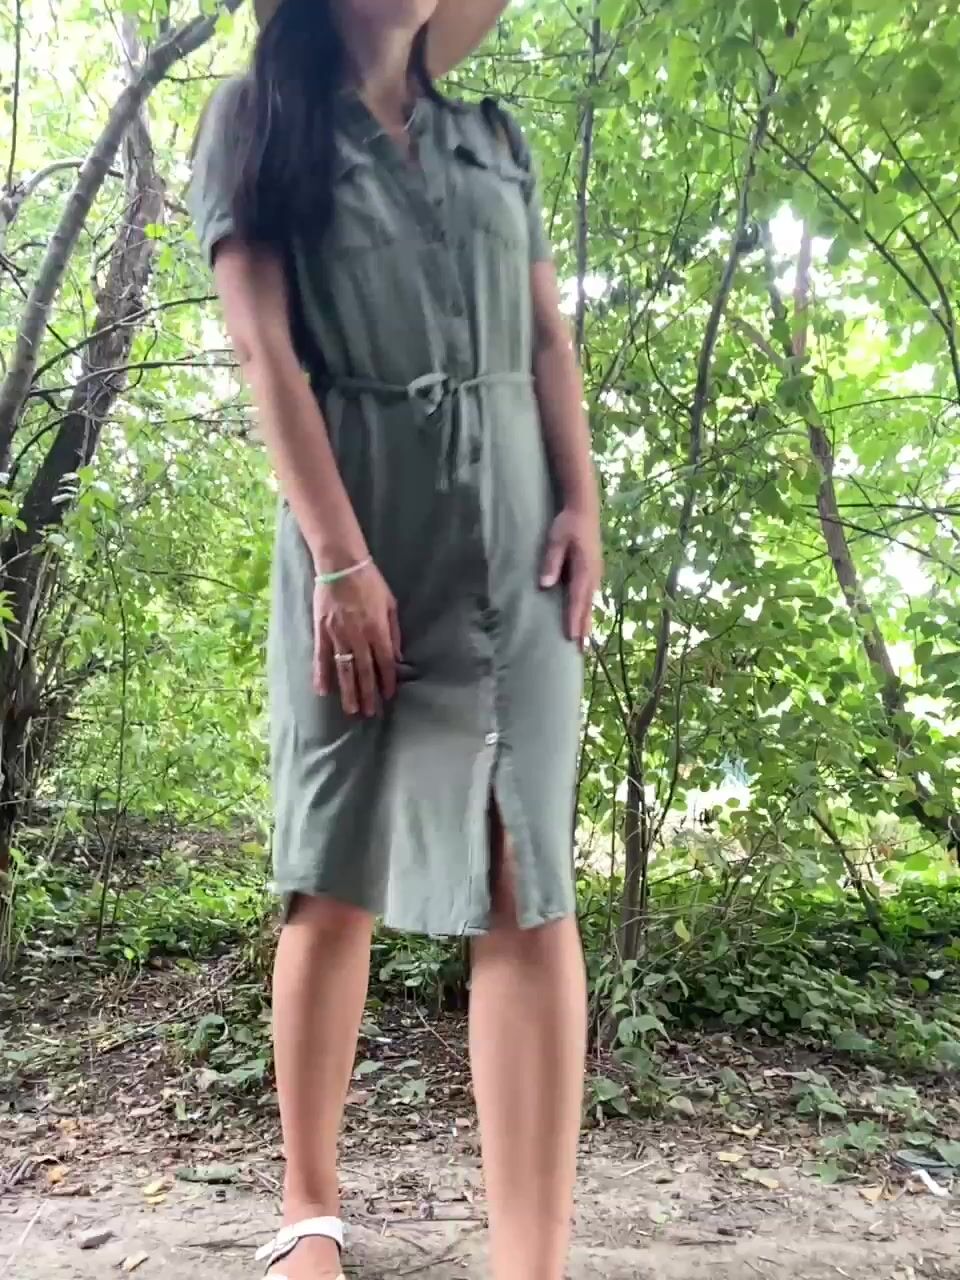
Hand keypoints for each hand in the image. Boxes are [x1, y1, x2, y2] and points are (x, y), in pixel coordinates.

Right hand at [313, 562, 401, 716]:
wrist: (341, 565)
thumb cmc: (370, 582)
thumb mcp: (391, 604)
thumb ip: (394, 631)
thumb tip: (397, 656)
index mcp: (378, 630)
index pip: (385, 662)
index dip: (387, 681)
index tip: (387, 697)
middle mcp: (359, 636)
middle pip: (365, 671)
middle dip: (368, 694)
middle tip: (369, 714)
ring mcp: (338, 635)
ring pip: (344, 669)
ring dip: (348, 692)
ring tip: (350, 710)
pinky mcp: (321, 631)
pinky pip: (321, 658)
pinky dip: (321, 675)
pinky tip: (323, 691)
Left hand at [540, 507, 601, 649]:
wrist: (584, 508)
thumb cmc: (567, 523)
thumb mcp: (555, 539)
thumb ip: (551, 561)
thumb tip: (545, 584)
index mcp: (584, 570)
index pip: (576, 599)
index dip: (573, 619)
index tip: (571, 638)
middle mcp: (593, 575)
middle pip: (587, 606)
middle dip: (583, 628)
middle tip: (581, 650)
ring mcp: (595, 573)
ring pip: (590, 602)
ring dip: (587, 621)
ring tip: (584, 640)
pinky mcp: (594, 570)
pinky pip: (590, 595)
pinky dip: (587, 609)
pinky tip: (585, 615)